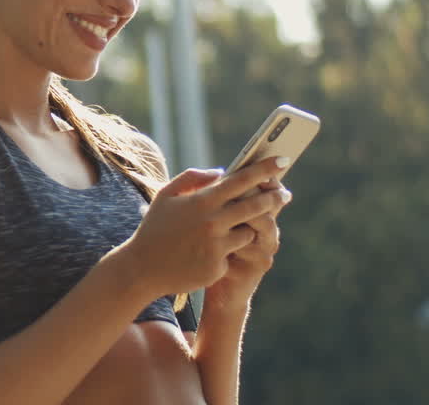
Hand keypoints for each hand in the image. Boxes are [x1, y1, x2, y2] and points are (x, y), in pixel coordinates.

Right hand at [118, 157, 292, 297]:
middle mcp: (212, 222)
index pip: (241, 180)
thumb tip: (221, 172)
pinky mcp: (218, 266)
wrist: (143, 269)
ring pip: (249, 231)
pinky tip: (210, 250)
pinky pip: (235, 252)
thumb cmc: (155, 228)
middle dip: (274, 197)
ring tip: (235, 227)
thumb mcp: (165, 196)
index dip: (264, 169)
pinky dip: (229, 248)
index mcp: (201, 201)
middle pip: (256, 205)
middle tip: (285, 193)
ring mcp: (216, 245)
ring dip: (248, 227)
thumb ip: (192, 178)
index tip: (283, 160)